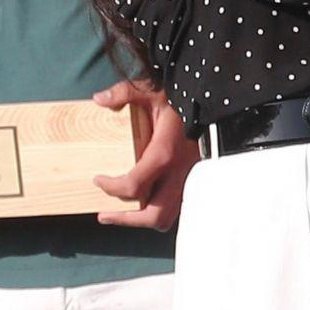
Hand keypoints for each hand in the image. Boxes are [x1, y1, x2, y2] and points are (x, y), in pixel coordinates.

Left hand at [93, 79, 198, 230]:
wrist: (211, 100)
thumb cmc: (181, 96)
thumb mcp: (150, 90)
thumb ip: (124, 93)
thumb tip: (100, 99)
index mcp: (165, 153)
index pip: (134, 186)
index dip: (111, 188)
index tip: (98, 180)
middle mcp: (179, 171)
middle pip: (155, 214)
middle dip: (127, 219)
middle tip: (106, 214)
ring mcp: (189, 177)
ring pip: (169, 216)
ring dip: (144, 219)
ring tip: (123, 214)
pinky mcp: (193, 178)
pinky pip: (176, 205)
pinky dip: (158, 210)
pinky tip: (145, 200)